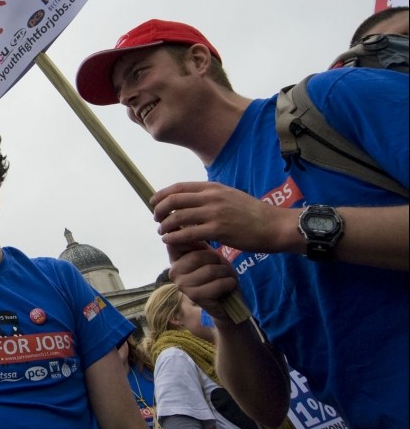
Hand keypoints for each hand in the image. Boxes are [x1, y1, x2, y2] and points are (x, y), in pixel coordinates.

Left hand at [151, 181, 295, 254]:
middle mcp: (211, 197)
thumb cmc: (253, 213)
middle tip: (157, 219)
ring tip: (162, 232)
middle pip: (174, 200)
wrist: (274, 225)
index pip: (179, 187)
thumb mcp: (230, 195)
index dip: (162, 194)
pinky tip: (169, 241)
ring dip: (165, 225)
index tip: (154, 202)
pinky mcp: (218, 230)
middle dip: (160, 210)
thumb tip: (192, 200)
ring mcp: (214, 213)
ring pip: (178, 217)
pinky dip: (174, 237)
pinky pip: (188, 234)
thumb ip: (211, 196)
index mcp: (213, 188)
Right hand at [165, 240, 239, 321]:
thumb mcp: (208, 253)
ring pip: (210, 270)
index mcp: (175, 258)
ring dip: (225, 273)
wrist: (228, 299)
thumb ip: (196, 240)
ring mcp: (182, 285)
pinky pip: (217, 284)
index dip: (193, 241)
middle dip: (217, 260)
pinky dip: (229, 283)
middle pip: (198, 256)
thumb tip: (186, 221)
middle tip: (220, 267)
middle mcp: (174, 271)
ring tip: (224, 277)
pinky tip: (227, 286)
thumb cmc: (218, 273)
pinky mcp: (194, 296)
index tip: (204, 246)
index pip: (176, 241)